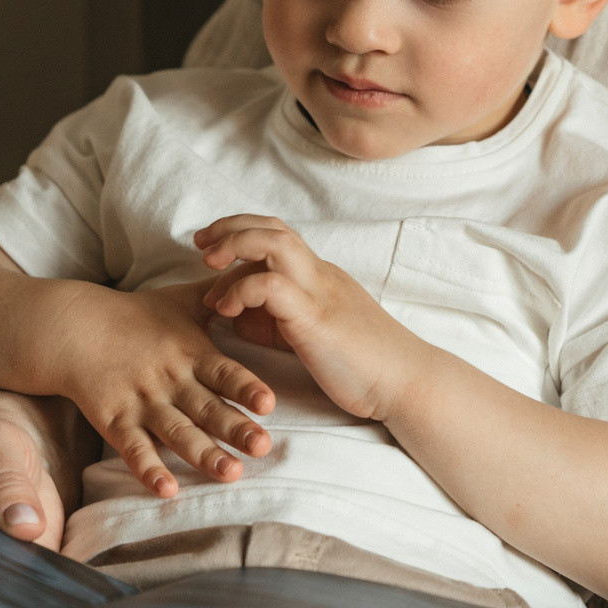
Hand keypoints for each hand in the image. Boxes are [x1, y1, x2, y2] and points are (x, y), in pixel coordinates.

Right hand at [42, 278, 280, 497]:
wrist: (74, 327)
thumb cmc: (136, 315)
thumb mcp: (181, 301)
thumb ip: (218, 295)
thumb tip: (255, 271)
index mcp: (190, 353)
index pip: (223, 371)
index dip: (245, 387)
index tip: (267, 402)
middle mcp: (170, 380)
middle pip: (206, 407)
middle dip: (235, 428)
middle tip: (263, 447)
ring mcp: (142, 402)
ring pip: (176, 432)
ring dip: (203, 454)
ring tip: (231, 473)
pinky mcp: (114, 420)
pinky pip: (133, 448)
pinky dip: (149, 469)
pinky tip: (167, 490)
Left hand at [193, 215, 425, 420]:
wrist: (407, 382)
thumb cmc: (362, 365)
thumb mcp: (309, 335)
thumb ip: (273, 320)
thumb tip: (236, 316)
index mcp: (319, 277)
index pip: (277, 234)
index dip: (240, 231)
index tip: (209, 245)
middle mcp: (320, 275)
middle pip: (272, 226)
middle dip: (230, 227)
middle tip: (200, 244)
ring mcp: (319, 292)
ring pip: (273, 242)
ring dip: (234, 246)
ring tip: (208, 266)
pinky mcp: (315, 318)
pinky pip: (272, 285)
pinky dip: (242, 289)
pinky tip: (228, 311)